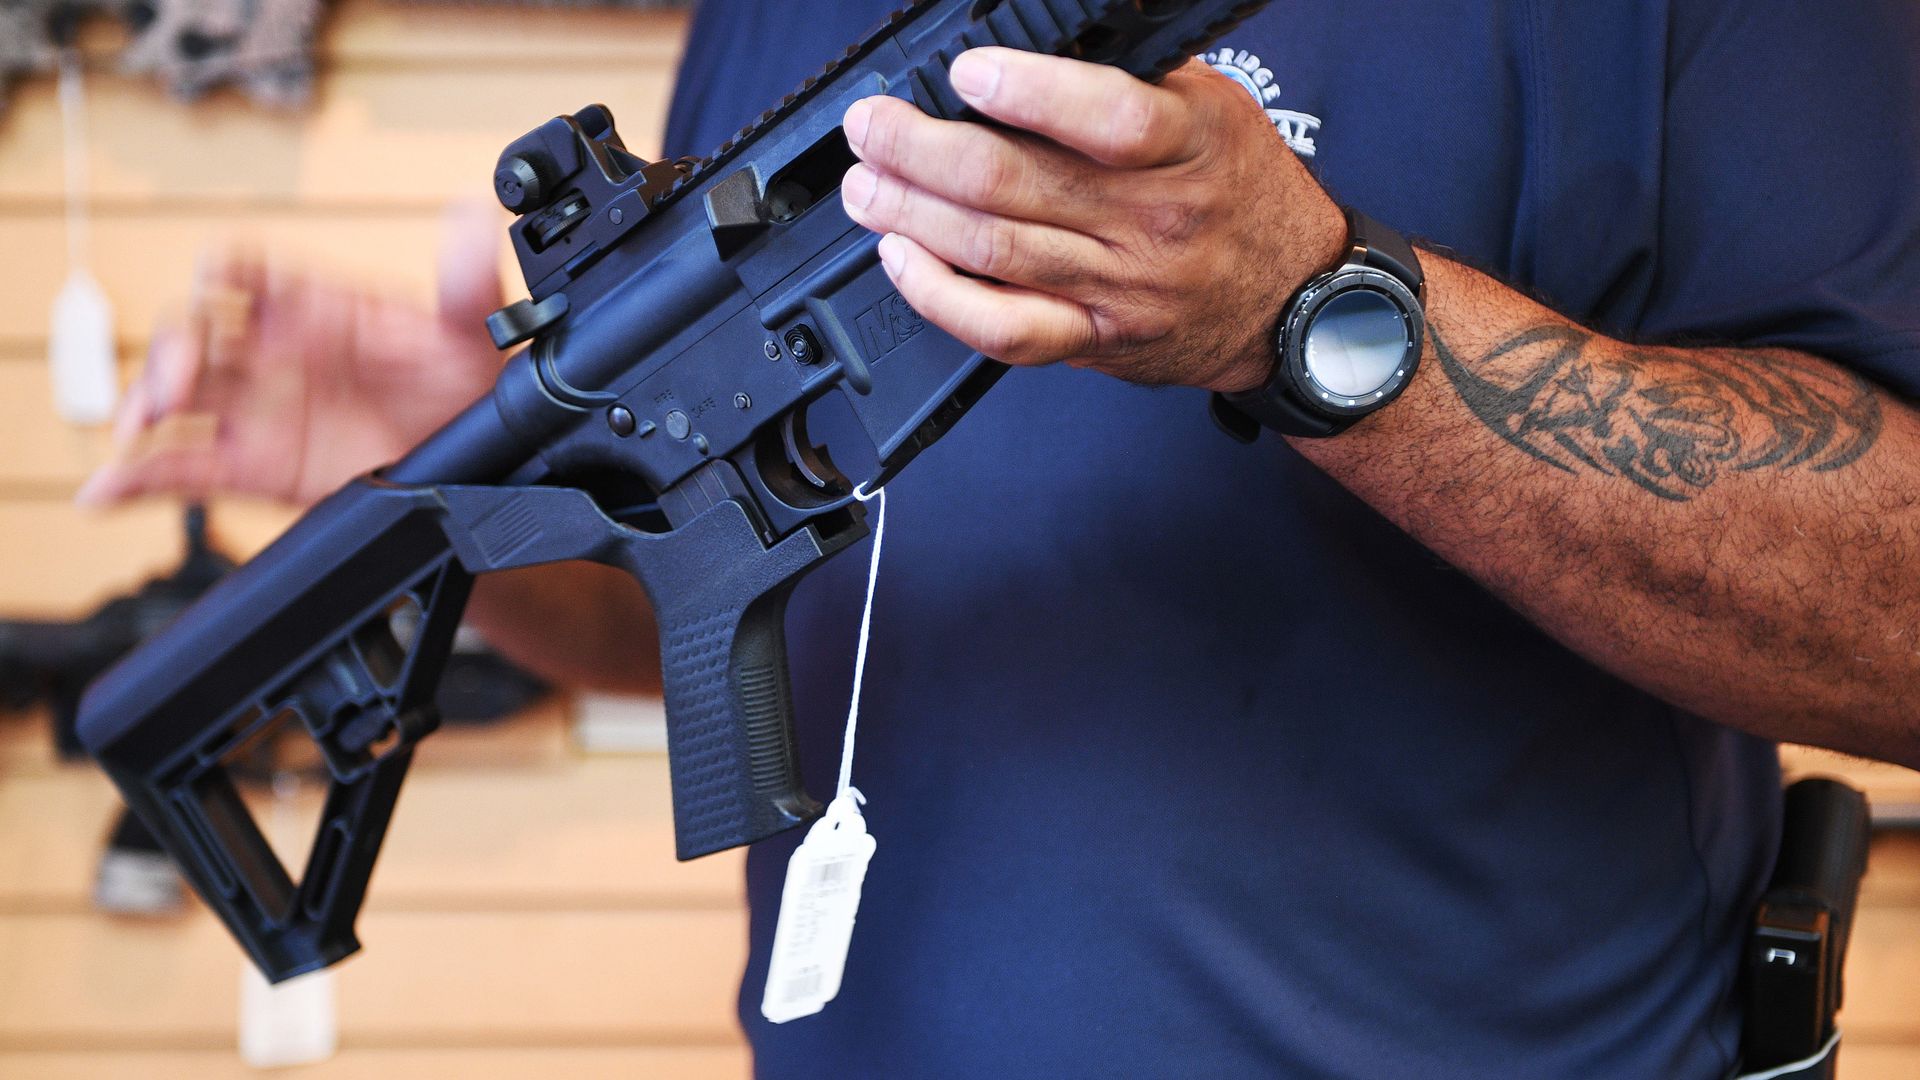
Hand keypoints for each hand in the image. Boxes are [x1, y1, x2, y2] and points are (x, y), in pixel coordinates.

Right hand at [77, 201, 508, 507]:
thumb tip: (469, 215)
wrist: (482, 468)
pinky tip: (105, 491)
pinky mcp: (256, 464)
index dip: (228, 267)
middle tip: (177, 385)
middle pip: (196, 330)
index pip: (251, 269)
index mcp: (316, 307)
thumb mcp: (473, 334)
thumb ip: (467, 279)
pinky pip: (183, 467)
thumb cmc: (469, 389)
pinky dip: (137, 478)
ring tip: (136, 431)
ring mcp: (261, 407)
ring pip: (177, 394)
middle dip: (172, 348)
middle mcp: (276, 351)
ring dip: (143, 405)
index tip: (217, 275)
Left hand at [839, 47, 1347, 394]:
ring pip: (994, 251)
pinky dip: (939, 296)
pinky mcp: (1094, 338)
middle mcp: (1154, 219)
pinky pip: (1003, 330)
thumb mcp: (1212, 106)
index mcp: (1191, 145)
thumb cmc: (1241, 192)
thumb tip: (1037, 27)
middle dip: (921, 151)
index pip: (1111, 120)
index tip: (968, 72)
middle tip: (873, 127)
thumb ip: (1131, 73)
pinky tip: (901, 258)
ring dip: (911, 213)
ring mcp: (1120, 286)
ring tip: (865, 183)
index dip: (1030, 93)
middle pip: (1017, 185)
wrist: (1292, 300)